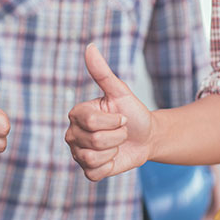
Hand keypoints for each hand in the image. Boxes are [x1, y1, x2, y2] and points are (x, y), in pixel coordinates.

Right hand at [65, 43, 153, 180]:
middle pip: (95, 140)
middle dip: (117, 137)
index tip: (121, 118)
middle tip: (120, 132)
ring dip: (114, 151)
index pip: (91, 122)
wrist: (147, 137)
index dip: (113, 122)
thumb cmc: (133, 112)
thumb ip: (102, 72)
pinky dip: (109, 167)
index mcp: (76, 114)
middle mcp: (72, 134)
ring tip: (116, 145)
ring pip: (93, 157)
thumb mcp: (120, 91)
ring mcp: (77, 153)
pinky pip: (94, 173)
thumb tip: (90, 47)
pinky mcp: (87, 170)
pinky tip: (113, 158)